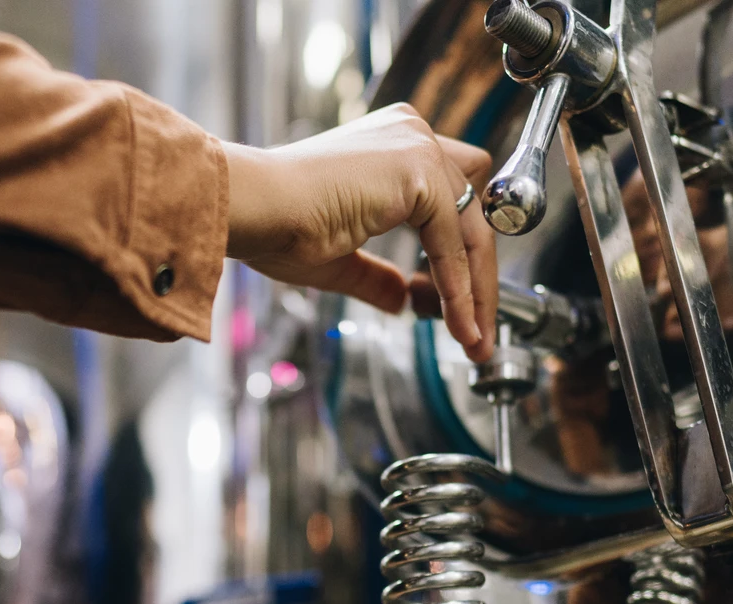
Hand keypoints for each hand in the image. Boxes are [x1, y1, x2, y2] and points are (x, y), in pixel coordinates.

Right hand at [225, 104, 498, 361]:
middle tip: (479, 330)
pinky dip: (459, 286)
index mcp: (391, 146)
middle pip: (473, 210)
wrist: (252, 209)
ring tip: (474, 339)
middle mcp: (410, 134)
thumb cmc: (275, 226)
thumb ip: (378, 277)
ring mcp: (417, 146)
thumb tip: (403, 301)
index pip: (450, 198)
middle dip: (480, 275)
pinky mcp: (419, 169)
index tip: (459, 310)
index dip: (459, 256)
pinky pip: (454, 241)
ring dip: (478, 288)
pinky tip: (455, 321)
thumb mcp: (340, 260)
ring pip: (474, 227)